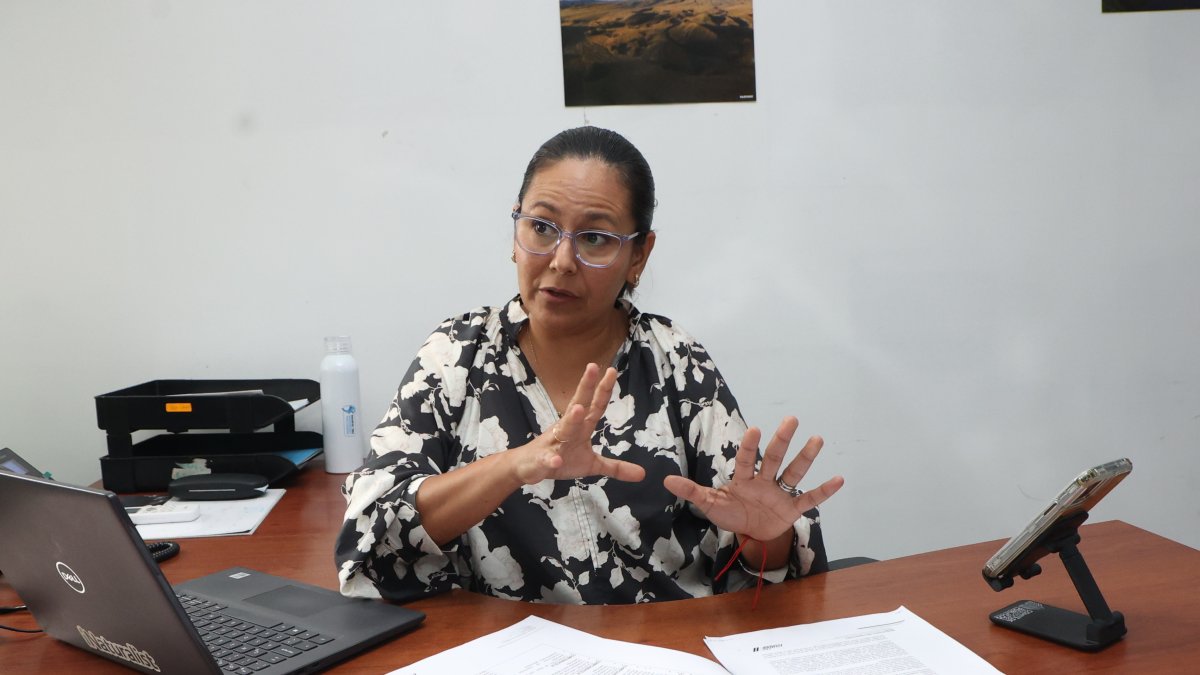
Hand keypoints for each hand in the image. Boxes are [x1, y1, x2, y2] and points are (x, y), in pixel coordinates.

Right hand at [512, 363, 645, 484]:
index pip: (595, 405)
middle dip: (585, 387)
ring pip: (563, 429)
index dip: (603, 390)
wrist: (528, 467)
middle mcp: (567, 429)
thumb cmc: (560, 459)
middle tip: (593, 367)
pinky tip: (556, 460)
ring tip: (578, 409)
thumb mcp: (591, 465)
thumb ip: (615, 467)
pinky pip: (547, 459)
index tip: (612, 370)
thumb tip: (642, 474)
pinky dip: (550, 459)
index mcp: (580, 427)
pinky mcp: (542, 459)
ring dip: (571, 419)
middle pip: (578, 405)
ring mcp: (553, 443)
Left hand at [663, 417, 843, 541]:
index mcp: (743, 479)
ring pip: (794, 473)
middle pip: (774, 458)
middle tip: (791, 419)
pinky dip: (824, 491)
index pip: (745, 459)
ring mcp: (780, 493)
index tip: (755, 430)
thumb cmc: (730, 513)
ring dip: (806, 457)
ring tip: (817, 438)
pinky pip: (809, 499)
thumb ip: (691, 492)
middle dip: (781, 440)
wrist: (750, 533)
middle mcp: (764, 481)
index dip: (749, 446)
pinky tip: (839, 478)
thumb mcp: (709, 505)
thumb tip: (665, 480)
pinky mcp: (792, 509)